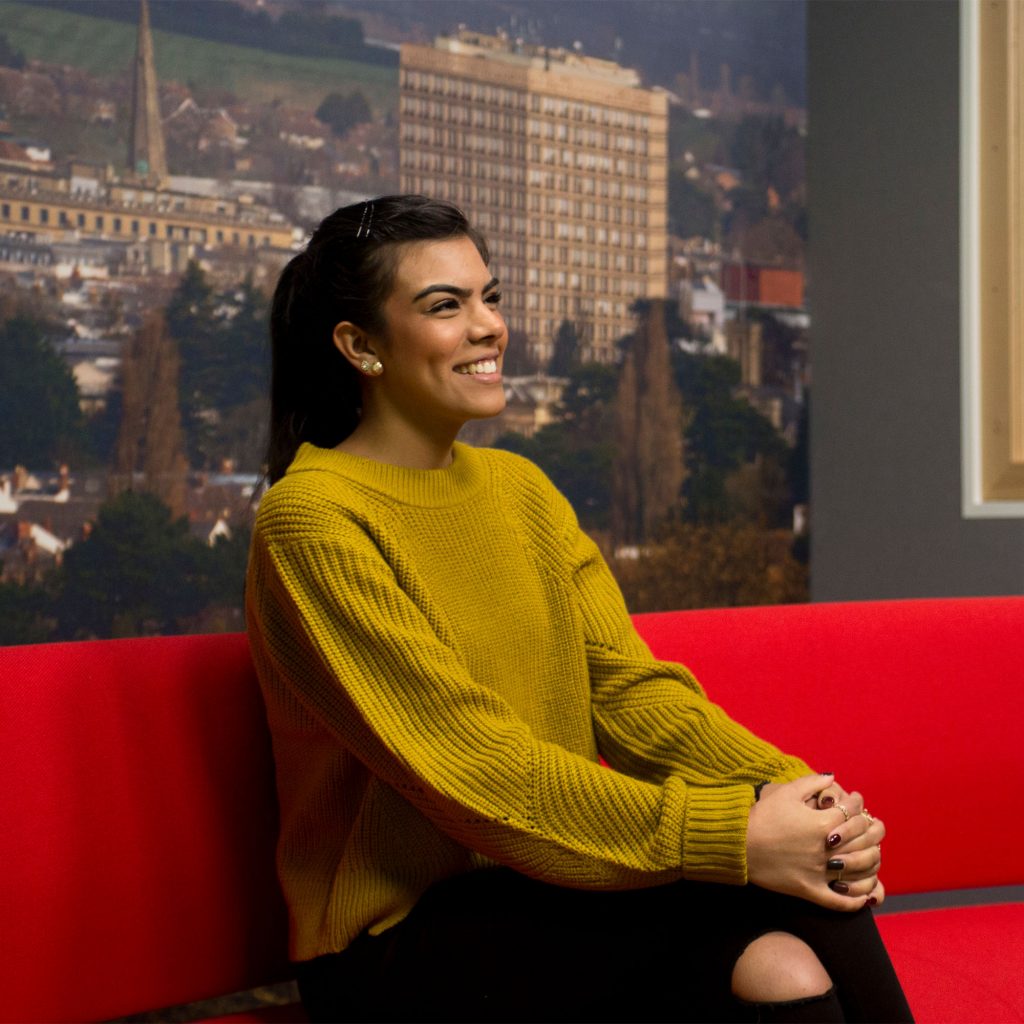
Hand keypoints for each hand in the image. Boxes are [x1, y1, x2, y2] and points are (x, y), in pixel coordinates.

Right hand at [746, 774, 878, 911]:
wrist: (738, 842)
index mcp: (822, 823)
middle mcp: (825, 849)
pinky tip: (863, 897)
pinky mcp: (808, 890)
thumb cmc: (762, 815)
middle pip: (863, 841)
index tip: (857, 800)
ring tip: (873, 854)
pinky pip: (838, 902)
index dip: (858, 804)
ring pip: (858, 871)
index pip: (853, 812)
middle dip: (873, 830)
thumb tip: (833, 777)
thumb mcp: (786, 792)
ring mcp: (818, 872)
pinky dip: (854, 901)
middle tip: (874, 825)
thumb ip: (813, 782)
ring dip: (872, 862)